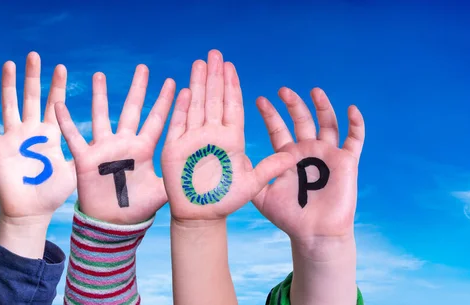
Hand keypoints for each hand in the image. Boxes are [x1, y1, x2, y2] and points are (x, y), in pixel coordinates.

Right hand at [0, 52, 76, 256]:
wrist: (30, 212)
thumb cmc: (53, 193)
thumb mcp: (75, 170)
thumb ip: (86, 154)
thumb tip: (111, 144)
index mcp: (50, 134)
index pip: (54, 103)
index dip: (56, 86)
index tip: (61, 66)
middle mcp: (31, 131)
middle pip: (31, 97)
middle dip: (33, 77)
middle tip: (35, 55)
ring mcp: (13, 137)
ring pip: (10, 104)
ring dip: (9, 84)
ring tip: (10, 64)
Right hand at [55, 65, 174, 224]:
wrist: (112, 224)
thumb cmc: (138, 209)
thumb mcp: (161, 192)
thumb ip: (177, 178)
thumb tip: (202, 172)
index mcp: (144, 149)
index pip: (156, 120)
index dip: (164, 103)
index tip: (174, 83)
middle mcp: (125, 144)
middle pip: (132, 110)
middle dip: (138, 89)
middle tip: (143, 68)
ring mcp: (104, 149)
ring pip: (102, 115)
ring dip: (100, 96)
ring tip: (98, 75)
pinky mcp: (85, 159)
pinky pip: (74, 137)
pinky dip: (66, 122)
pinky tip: (59, 104)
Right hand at [161, 50, 294, 220]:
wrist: (200, 216)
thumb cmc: (226, 200)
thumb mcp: (252, 183)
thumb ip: (271, 168)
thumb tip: (294, 156)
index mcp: (231, 139)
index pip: (232, 106)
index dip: (231, 86)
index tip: (231, 67)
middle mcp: (212, 134)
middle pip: (214, 100)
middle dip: (215, 76)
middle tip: (215, 53)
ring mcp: (193, 139)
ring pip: (196, 105)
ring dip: (198, 84)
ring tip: (200, 62)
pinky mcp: (175, 147)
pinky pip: (178, 123)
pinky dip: (181, 107)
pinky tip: (184, 89)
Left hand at [252, 87, 364, 256]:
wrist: (314, 234)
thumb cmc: (289, 217)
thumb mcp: (262, 195)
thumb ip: (251, 176)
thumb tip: (233, 159)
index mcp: (287, 156)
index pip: (278, 128)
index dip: (270, 114)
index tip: (260, 100)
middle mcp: (307, 151)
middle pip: (301, 120)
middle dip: (293, 105)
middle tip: (283, 90)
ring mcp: (327, 154)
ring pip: (327, 123)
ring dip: (322, 107)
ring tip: (314, 90)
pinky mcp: (346, 162)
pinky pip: (355, 139)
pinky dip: (355, 124)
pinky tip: (351, 109)